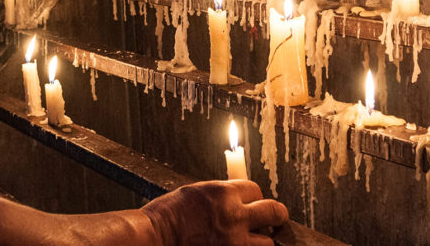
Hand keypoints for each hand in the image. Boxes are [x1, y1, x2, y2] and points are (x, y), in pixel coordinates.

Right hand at [141, 180, 287, 244]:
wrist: (154, 238)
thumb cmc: (168, 216)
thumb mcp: (195, 193)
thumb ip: (221, 196)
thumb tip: (238, 199)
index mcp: (223, 193)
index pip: (255, 189)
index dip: (254, 197)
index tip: (252, 204)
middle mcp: (234, 215)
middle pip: (274, 211)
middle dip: (275, 215)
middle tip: (273, 220)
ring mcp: (235, 241)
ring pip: (268, 242)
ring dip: (261, 241)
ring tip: (251, 241)